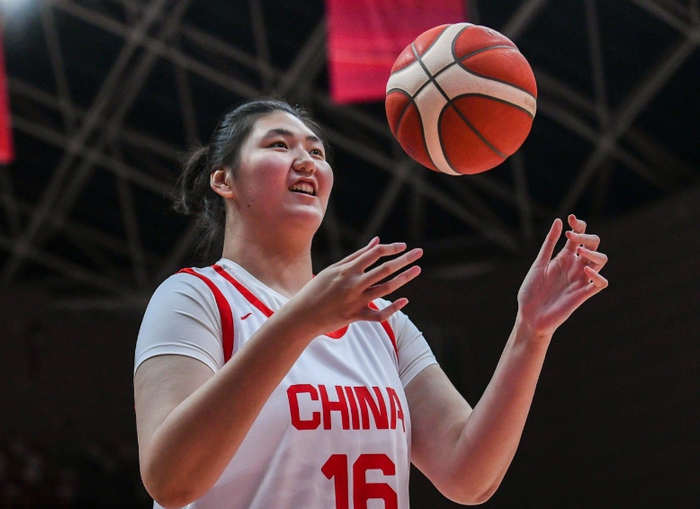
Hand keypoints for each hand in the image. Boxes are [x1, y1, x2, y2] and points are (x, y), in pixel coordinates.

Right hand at [289, 237, 422, 336]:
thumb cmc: (317, 289)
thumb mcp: (334, 269)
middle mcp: (353, 284)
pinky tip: (404, 300)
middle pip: (385, 269)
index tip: (403, 246)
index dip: (390, 248)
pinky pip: (379, 314)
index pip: (374, 254)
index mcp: (347, 270)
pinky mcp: (356, 316)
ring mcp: (356, 301)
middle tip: (419, 252)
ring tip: (417, 270)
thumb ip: (357, 256)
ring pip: (386, 289)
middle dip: (404, 259)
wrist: (302, 315)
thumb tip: (377, 241)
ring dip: (404, 278)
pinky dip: (393, 308)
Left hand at [517, 215, 608, 339]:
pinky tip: (587, 271)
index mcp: (564, 257)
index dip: (579, 225)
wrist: (529, 316)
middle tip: (571, 237)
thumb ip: (549, 243)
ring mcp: (581, 279)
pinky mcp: (583, 294)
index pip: (578, 236)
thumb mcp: (539, 264)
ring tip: (579, 251)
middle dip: (586, 236)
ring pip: (601, 261)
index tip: (571, 218)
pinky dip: (598, 276)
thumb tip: (559, 221)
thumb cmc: (531, 291)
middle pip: (593, 245)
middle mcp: (575, 266)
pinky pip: (601, 283)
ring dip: (594, 253)